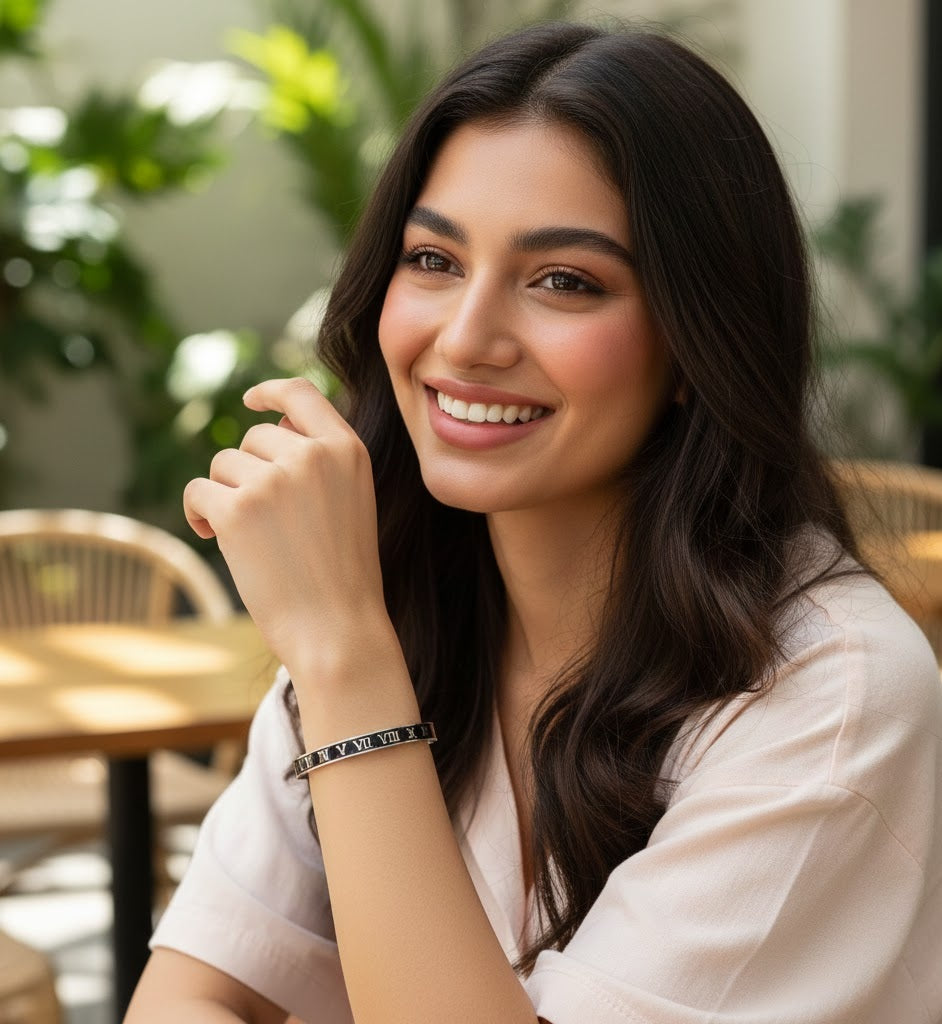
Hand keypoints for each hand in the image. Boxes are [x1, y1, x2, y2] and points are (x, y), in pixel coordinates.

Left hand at [183, 378, 390, 678]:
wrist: (338, 631)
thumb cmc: (344, 575)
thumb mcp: (351, 501)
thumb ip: (320, 460)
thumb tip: (267, 424)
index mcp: (347, 450)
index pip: (301, 394)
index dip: (271, 392)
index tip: (251, 400)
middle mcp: (312, 455)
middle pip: (254, 436)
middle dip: (247, 470)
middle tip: (260, 517)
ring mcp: (274, 479)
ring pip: (224, 464)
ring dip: (225, 496)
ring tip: (250, 537)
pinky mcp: (238, 509)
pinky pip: (198, 491)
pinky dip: (198, 514)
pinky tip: (213, 536)